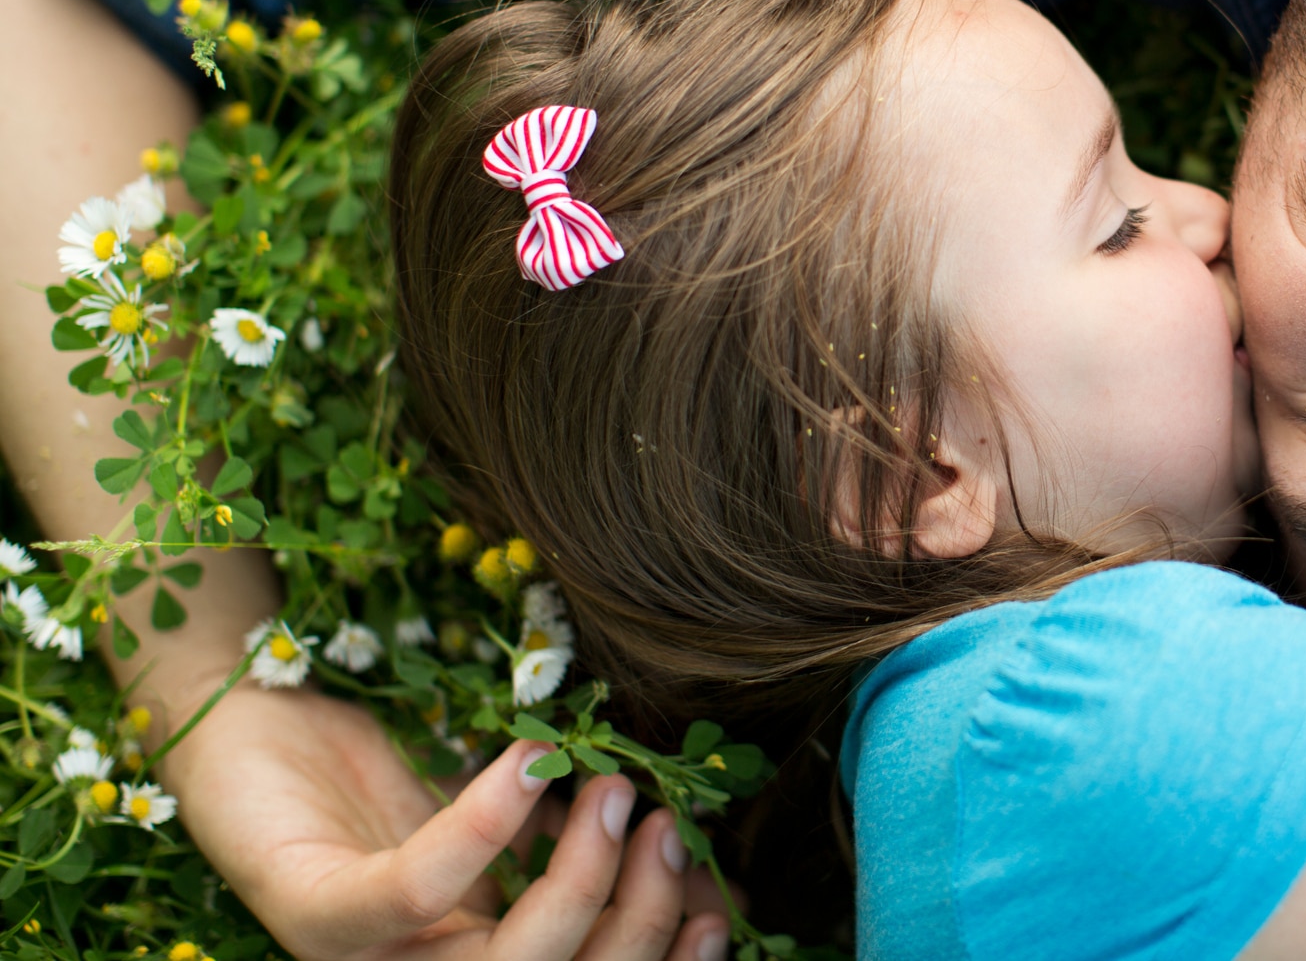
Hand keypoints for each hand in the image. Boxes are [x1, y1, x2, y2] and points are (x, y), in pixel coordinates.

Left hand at [156, 685, 730, 960]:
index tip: (723, 904)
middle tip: (666, 825)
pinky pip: (410, 895)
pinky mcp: (310, 910)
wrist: (251, 704)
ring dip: (576, 882)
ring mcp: (360, 957)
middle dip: (634, 918)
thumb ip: (572, 829)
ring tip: (609, 789)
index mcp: (471, 956)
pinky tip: (528, 764)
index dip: (663, 959)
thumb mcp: (499, 799)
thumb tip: (683, 837)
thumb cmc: (380, 757)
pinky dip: (483, 833)